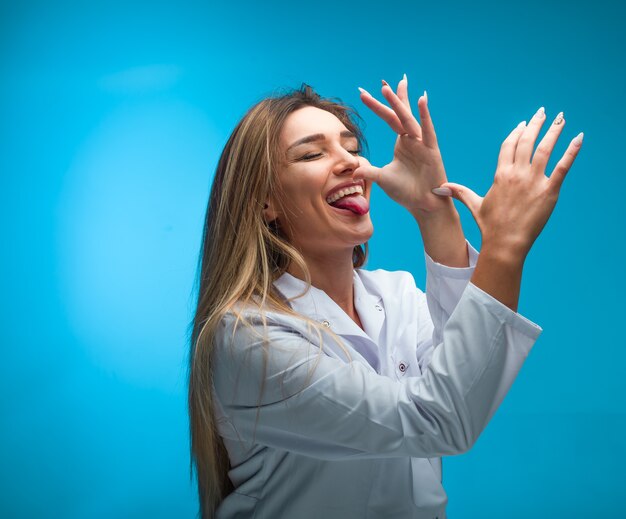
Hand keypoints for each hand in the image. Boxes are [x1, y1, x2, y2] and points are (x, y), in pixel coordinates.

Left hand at [355, 75, 450, 215]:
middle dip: (390, 98)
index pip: (388, 119)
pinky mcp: (431, 150)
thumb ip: (368, 171)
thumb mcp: (382, 178)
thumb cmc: (406, 191)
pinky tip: (421, 100)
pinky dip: (424, 115)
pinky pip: (427, 130)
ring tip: (394, 86)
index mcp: (402, 142)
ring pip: (409, 119)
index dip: (377, 106)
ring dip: (401, 103)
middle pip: (399, 113)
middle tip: (380, 82)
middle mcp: (412, 138)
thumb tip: (352, 170)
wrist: (423, 204)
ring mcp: (422, 143)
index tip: (363, 93)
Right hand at [436, 108, 582, 260]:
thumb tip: (439, 188)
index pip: (508, 146)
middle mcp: (517, 174)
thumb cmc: (490, 226)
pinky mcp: (549, 191)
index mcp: (500, 174)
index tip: (523, 124)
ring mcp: (534, 181)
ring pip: (545, 149)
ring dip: (553, 131)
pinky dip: (572, 151)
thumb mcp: (474, 205)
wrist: (505, 242)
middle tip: (542, 112)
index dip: (516, 133)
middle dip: (535, 124)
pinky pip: (563, 167)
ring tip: (560, 118)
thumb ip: (459, 192)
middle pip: (527, 141)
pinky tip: (579, 138)